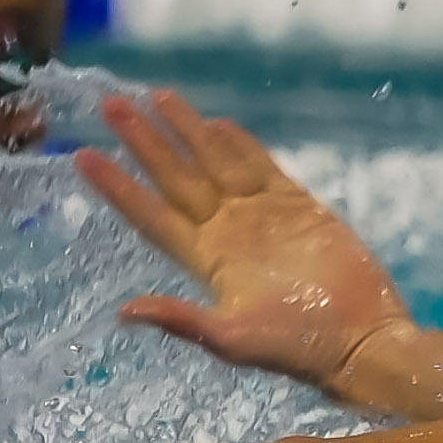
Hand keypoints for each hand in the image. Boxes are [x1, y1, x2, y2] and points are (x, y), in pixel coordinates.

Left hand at [76, 92, 412, 387]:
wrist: (359, 339)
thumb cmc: (296, 346)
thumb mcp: (232, 339)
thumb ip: (180, 320)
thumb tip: (124, 313)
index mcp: (205, 260)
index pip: (150, 214)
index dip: (118, 186)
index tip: (82, 157)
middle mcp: (226, 232)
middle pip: (175, 178)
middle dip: (144, 142)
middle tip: (111, 105)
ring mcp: (262, 216)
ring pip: (214, 162)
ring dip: (186, 130)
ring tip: (157, 95)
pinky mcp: (300, 207)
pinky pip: (261, 166)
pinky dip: (240, 144)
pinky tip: (217, 123)